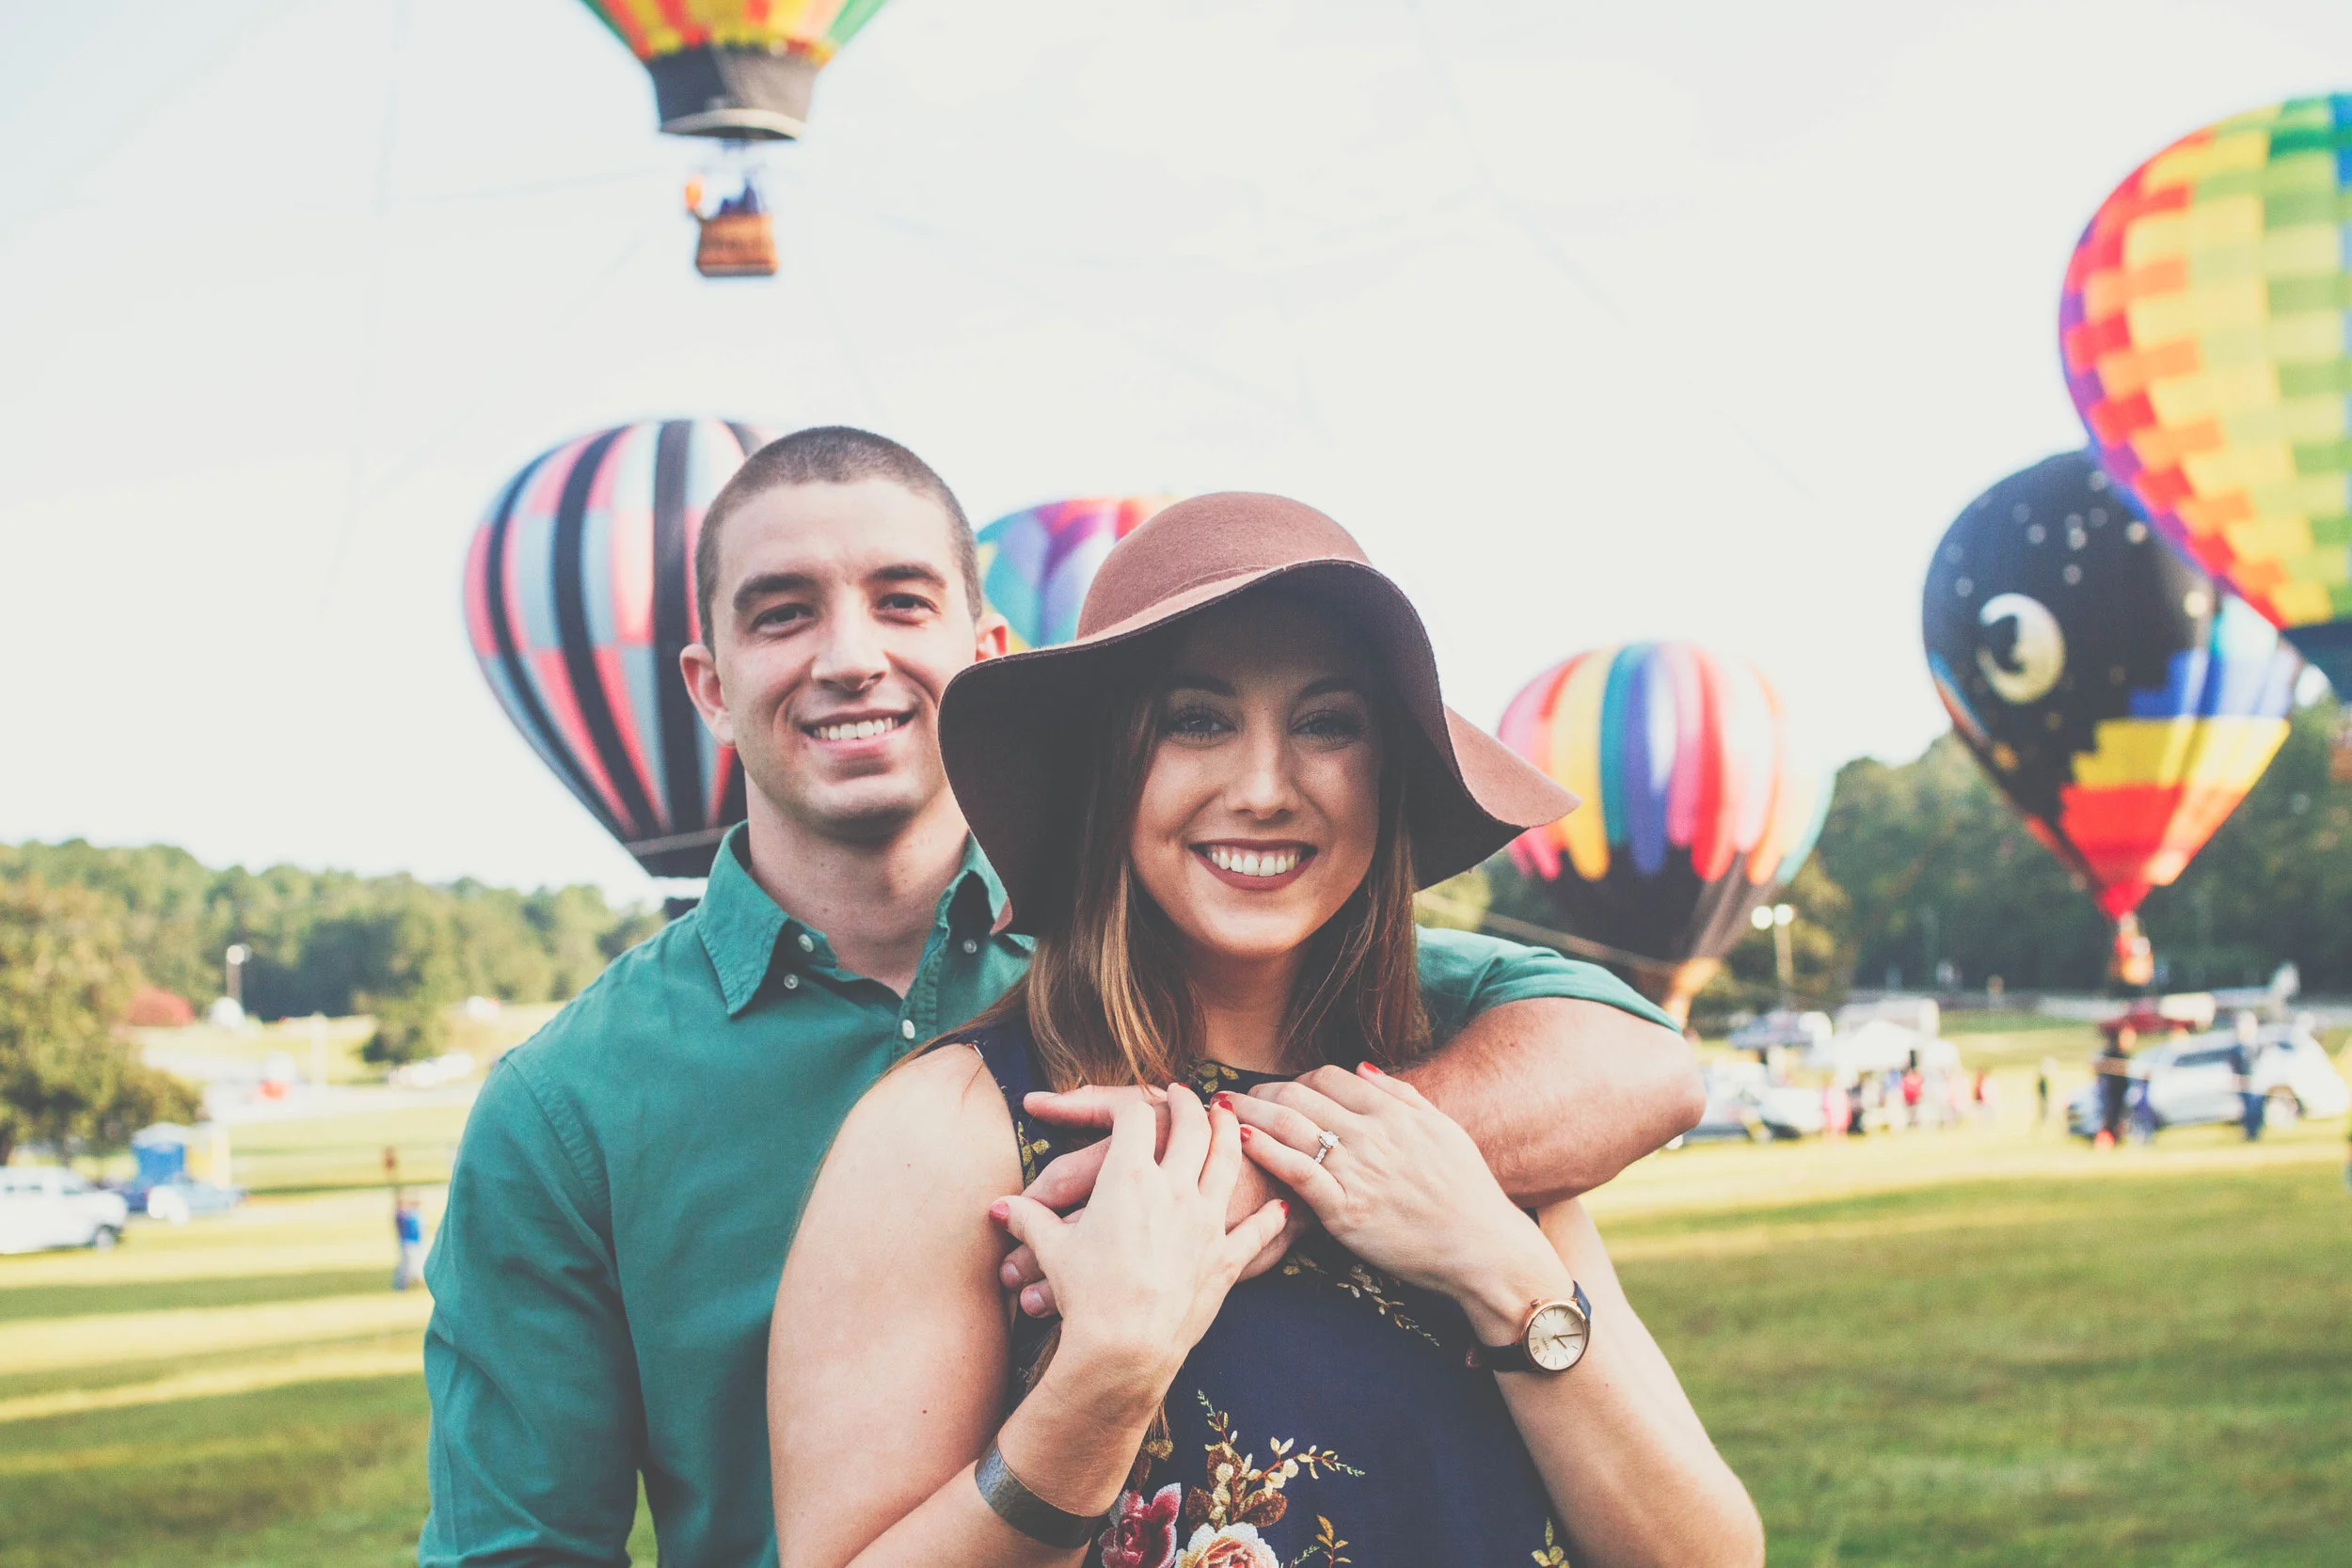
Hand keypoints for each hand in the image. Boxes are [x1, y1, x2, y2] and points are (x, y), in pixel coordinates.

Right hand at [991, 1086, 1287, 1415]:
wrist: (1124, 1349)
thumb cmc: (1086, 1296)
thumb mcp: (1053, 1251)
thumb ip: (1029, 1220)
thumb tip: (1000, 1209)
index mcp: (1129, 1176)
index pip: (1135, 1115)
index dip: (1135, 1100)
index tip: (1140, 1097)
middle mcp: (1175, 1188)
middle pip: (1193, 1125)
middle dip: (1189, 1104)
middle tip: (1187, 1094)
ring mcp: (1206, 1220)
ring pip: (1229, 1160)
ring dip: (1230, 1133)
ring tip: (1229, 1118)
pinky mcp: (1225, 1257)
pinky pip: (1256, 1230)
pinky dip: (1269, 1216)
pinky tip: (1279, 1206)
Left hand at [1234, 1064, 1553, 1305]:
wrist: (1482, 1248)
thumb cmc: (1467, 1192)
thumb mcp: (1444, 1130)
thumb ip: (1403, 1095)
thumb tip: (1363, 1068)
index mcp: (1393, 1112)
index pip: (1327, 1077)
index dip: (1294, 1080)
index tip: (1277, 1093)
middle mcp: (1372, 1133)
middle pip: (1300, 1095)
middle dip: (1261, 1092)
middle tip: (1235, 1100)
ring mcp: (1357, 1170)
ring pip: (1290, 1126)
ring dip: (1250, 1113)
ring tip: (1222, 1110)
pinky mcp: (1345, 1210)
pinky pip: (1297, 1171)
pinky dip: (1266, 1151)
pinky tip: (1243, 1141)